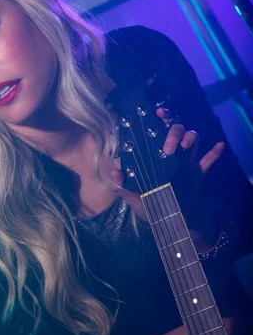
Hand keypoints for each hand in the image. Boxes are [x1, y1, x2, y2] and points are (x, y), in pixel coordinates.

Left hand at [107, 108, 224, 241]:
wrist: (171, 221)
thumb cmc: (151, 206)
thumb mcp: (134, 198)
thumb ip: (124, 186)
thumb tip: (114, 171)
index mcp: (155, 157)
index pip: (157, 131)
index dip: (159, 118)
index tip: (157, 113)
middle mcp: (171, 155)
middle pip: (177, 130)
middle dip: (173, 132)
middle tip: (169, 147)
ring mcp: (185, 162)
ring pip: (192, 139)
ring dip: (190, 137)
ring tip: (184, 146)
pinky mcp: (197, 173)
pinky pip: (208, 160)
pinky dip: (214, 153)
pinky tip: (219, 145)